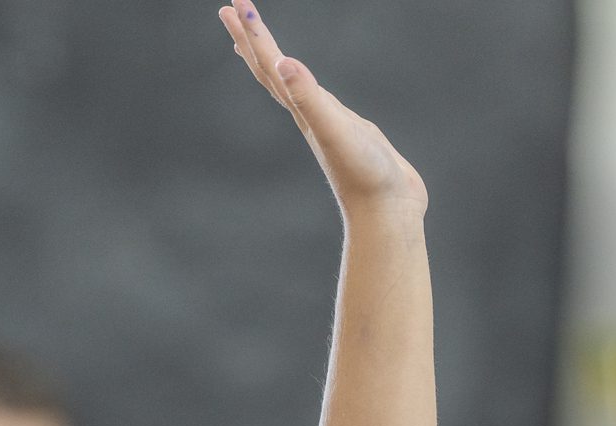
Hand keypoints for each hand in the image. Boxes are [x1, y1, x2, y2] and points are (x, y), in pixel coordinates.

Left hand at [219, 3, 426, 222]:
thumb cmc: (364, 174)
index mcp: (302, 109)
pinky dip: (305, 85)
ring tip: (258, 46)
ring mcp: (327, 124)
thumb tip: (283, 63)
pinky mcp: (348, 133)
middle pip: (270, 70)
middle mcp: (308, 114)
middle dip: (249, 38)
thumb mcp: (335, 129)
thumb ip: (309, 97)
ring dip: (271, 61)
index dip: (252, 30)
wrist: (388, 214)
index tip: (234, 0)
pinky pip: (317, 100)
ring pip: (290, 85)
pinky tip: (308, 87)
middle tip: (228, 9)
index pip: (269, 62)